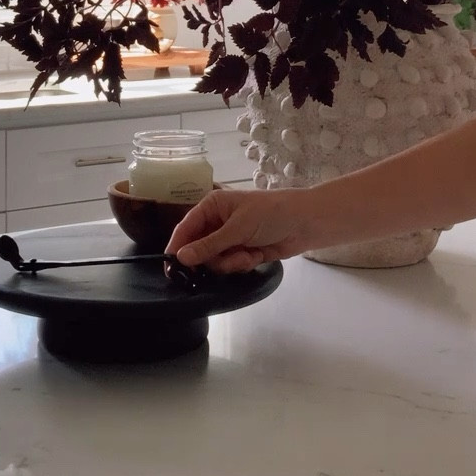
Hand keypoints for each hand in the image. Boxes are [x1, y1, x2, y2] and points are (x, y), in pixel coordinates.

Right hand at [168, 188, 305, 273]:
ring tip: (248, 256)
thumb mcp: (238, 228)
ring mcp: (230, 238)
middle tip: (229, 259)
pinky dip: (242, 263)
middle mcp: (217, 222)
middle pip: (199, 249)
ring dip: (231, 262)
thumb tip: (180, 257)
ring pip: (215, 261)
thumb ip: (209, 245)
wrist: (305, 224)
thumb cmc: (270, 215)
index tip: (171, 268)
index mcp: (211, 206)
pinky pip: (230, 265)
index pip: (186, 228)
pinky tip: (257, 255)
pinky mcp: (242, 252)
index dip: (177, 247)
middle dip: (214, 258)